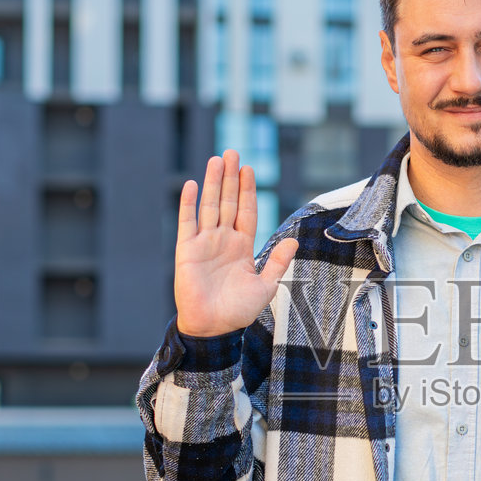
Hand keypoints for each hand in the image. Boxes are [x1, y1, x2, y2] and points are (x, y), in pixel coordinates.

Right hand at [174, 149, 297, 337]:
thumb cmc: (238, 311)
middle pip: (228, 202)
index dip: (248, 190)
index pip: (246, 211)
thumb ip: (277, 262)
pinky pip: (187, 223)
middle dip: (231, 178)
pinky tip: (192, 185)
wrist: (213, 328)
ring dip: (213, 183)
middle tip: (232, 152)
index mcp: (242, 246)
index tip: (249, 169)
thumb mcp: (265, 286)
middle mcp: (223, 240)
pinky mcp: (187, 251)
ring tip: (216, 160)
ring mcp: (204, 243)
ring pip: (210, 206)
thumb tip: (293, 242)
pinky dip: (189, 204)